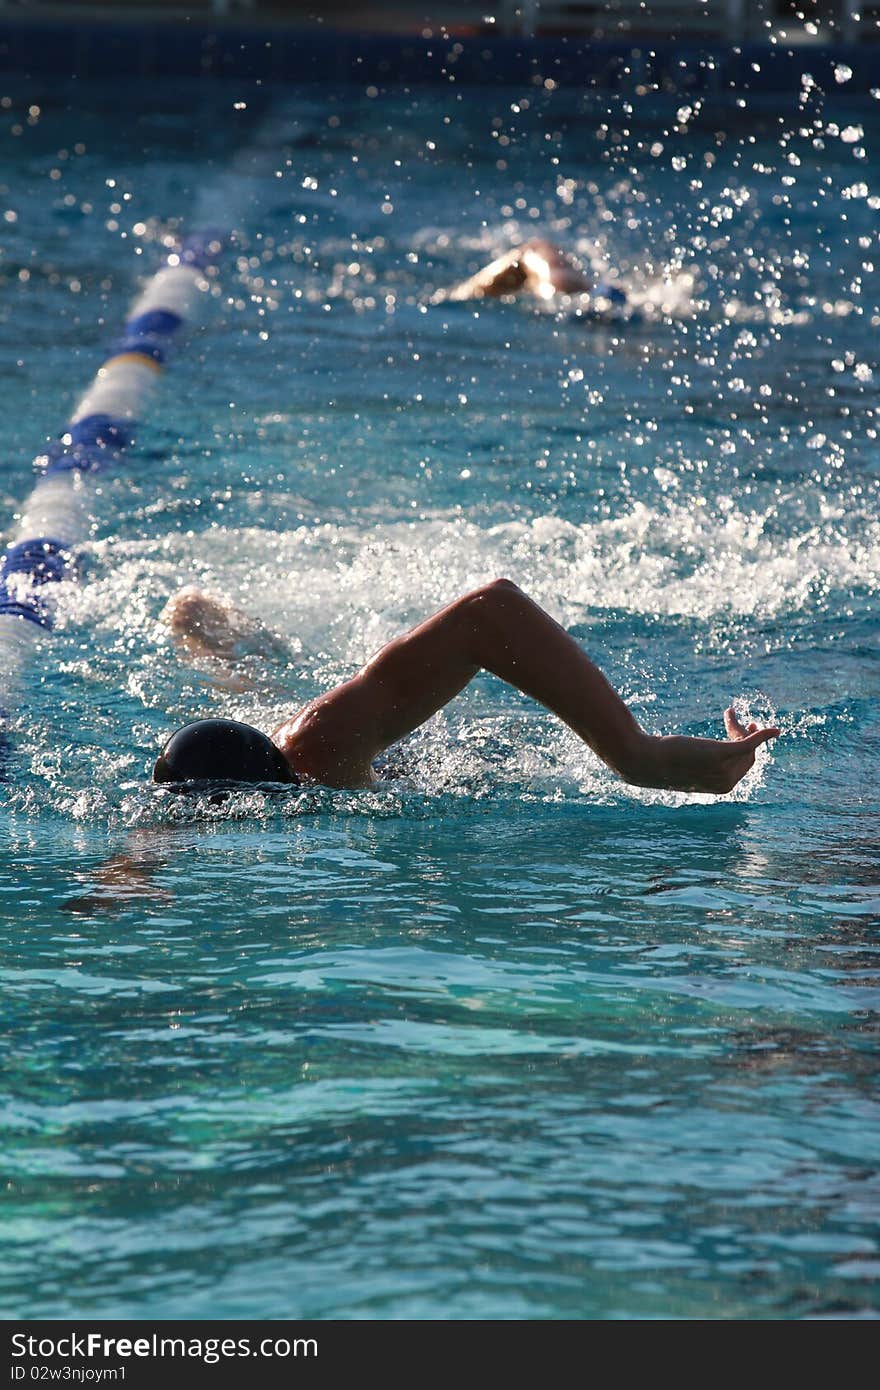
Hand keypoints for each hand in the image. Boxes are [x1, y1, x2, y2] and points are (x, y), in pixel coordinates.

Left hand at [639, 708, 780, 793]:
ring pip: (747, 745)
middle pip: (749, 755)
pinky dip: (763, 735)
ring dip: (742, 728)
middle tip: (739, 720)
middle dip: (746, 736)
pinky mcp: (721, 753)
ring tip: (730, 714)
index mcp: (722, 787)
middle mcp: (727, 782)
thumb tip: (697, 758)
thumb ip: (700, 765)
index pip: (743, 766)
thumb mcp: (686, 765)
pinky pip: (750, 743)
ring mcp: (725, 769)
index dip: (744, 748)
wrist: (645, 761)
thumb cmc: (661, 762)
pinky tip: (774, 730)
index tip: (740, 731)